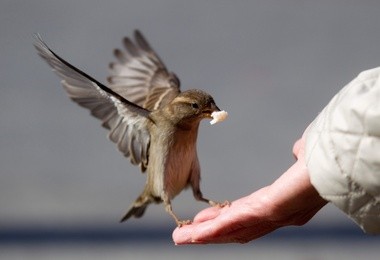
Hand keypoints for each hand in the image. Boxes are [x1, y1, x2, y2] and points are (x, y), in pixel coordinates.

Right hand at [172, 137, 326, 243]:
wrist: (339, 163)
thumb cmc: (325, 159)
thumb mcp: (306, 157)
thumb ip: (299, 155)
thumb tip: (297, 150)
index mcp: (277, 202)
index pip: (242, 214)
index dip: (221, 219)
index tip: (202, 220)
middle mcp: (271, 215)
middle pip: (232, 229)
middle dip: (207, 233)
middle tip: (183, 235)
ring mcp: (268, 216)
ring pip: (229, 231)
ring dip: (203, 237)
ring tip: (180, 238)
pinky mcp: (266, 210)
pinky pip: (233, 224)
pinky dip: (211, 231)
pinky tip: (193, 233)